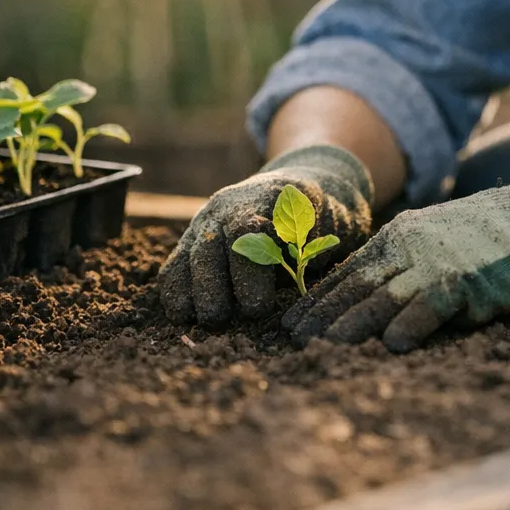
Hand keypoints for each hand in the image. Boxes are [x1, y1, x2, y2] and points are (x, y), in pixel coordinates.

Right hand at [157, 144, 372, 326]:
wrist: (297, 188)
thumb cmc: (322, 215)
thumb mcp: (335, 221)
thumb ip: (321, 242)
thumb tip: (306, 267)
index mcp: (267, 198)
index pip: (246, 232)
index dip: (248, 273)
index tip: (258, 308)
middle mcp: (229, 206)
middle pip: (208, 247)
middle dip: (211, 288)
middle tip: (221, 319)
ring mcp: (207, 222)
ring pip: (187, 256)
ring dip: (191, 293)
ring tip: (205, 321)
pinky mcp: (192, 240)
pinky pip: (174, 265)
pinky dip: (174, 291)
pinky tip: (184, 315)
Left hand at [283, 164, 509, 352]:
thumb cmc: (484, 239)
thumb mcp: (431, 240)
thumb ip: (399, 263)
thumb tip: (363, 298)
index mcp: (398, 236)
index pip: (348, 271)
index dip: (318, 299)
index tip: (292, 323)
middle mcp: (409, 246)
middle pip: (356, 285)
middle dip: (323, 315)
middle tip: (293, 341)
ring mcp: (436, 262)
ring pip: (383, 296)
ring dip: (352, 325)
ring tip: (326, 348)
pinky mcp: (465, 279)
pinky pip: (431, 305)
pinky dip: (410, 325)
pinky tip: (393, 346)